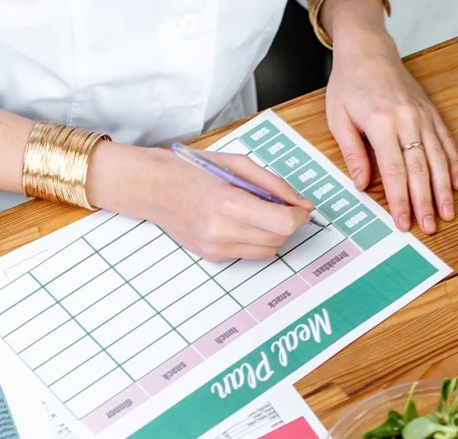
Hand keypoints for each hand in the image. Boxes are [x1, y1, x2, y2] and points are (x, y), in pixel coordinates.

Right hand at [86, 144, 312, 260]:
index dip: (299, 216)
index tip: (300, 208)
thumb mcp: (238, 164)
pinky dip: (254, 239)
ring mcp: (216, 247)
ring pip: (267, 250)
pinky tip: (240, 222)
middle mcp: (222, 230)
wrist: (154, 188)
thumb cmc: (194, 170)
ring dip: (273, 234)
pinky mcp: (212, 256)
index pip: (283, 223)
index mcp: (230, 203)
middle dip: (287, 224)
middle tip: (278, 205)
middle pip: (279, 239)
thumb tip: (302, 204)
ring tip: (257, 212)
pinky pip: (249, 253)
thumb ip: (274, 184)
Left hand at [323, 26, 457, 233]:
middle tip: (429, 227)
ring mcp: (423, 116)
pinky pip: (446, 142)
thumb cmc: (350, 83)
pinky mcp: (431, 113)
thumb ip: (352, 152)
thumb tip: (362, 184)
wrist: (369, 51)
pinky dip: (453, 164)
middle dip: (425, 202)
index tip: (403, 222)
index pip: (394, 171)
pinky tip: (455, 184)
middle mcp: (407, 120)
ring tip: (447, 213)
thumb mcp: (338, 118)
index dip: (400, 200)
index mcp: (381, 123)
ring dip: (443, 189)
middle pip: (420, 169)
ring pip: (438, 158)